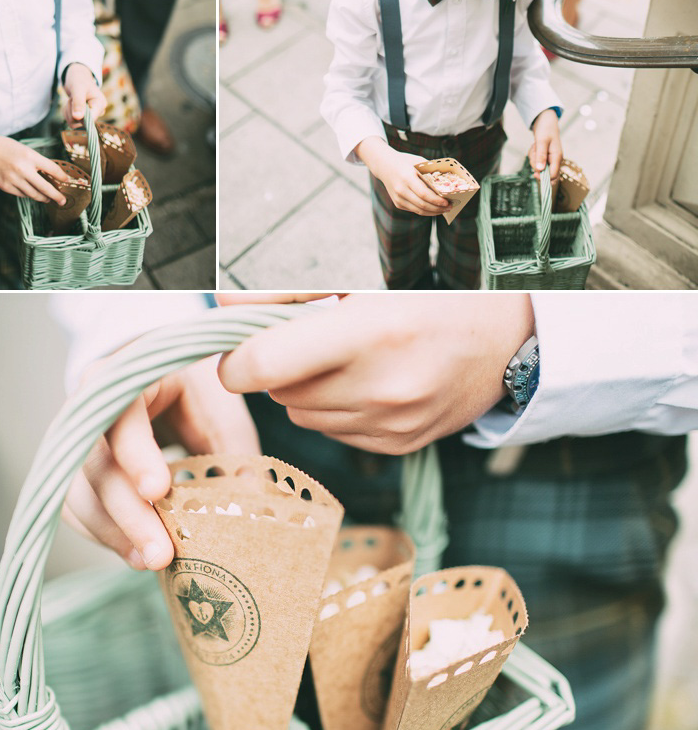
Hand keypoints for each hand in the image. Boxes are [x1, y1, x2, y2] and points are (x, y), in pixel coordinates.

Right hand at [0, 133, 69, 202]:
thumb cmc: (6, 148)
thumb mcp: (25, 150)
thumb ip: (37, 162)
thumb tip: (52, 175)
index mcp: (30, 156)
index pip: (52, 169)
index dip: (62, 177)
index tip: (67, 181)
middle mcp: (23, 169)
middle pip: (45, 187)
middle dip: (56, 196)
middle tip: (63, 201)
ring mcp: (14, 179)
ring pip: (34, 194)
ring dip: (43, 198)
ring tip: (48, 199)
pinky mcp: (6, 187)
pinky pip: (22, 194)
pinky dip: (29, 194)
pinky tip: (32, 193)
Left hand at [63, 62, 106, 123]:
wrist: (76, 78)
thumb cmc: (79, 80)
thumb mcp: (78, 88)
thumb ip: (78, 102)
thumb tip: (77, 118)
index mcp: (100, 104)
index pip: (92, 119)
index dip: (80, 116)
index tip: (73, 104)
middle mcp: (97, 112)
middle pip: (82, 122)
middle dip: (72, 111)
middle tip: (72, 98)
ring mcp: (90, 116)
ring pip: (75, 123)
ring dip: (68, 111)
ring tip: (72, 100)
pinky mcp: (83, 118)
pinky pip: (72, 122)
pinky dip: (67, 113)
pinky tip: (70, 104)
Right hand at [63, 355, 260, 569]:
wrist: (165, 376)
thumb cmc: (194, 389)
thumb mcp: (220, 406)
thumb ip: (233, 450)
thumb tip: (252, 506)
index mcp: (127, 377)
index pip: (120, 414)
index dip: (135, 454)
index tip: (158, 491)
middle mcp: (90, 407)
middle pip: (94, 462)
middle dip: (127, 512)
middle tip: (160, 553)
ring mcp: (77, 441)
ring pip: (78, 491)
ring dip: (113, 531)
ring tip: (152, 560)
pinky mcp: (78, 472)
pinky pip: (76, 508)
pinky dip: (104, 534)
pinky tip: (135, 554)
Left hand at [217, 294, 535, 453]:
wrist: (508, 340)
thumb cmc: (428, 300)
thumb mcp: (361, 283)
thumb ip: (285, 294)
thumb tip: (221, 306)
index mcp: (372, 332)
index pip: (265, 364)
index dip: (235, 361)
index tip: (234, 351)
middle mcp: (384, 385)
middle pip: (279, 391)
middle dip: (275, 368)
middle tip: (303, 341)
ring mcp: (393, 423)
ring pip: (302, 416)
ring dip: (304, 390)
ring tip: (343, 359)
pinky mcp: (400, 446)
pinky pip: (333, 433)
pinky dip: (335, 410)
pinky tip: (367, 382)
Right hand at [357, 136, 449, 215]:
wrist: (384, 166)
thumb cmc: (404, 161)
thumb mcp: (418, 162)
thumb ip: (430, 171)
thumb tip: (447, 181)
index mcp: (407, 178)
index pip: (424, 194)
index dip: (437, 201)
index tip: (447, 202)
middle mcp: (401, 190)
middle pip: (423, 205)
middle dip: (438, 208)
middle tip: (450, 207)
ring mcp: (398, 198)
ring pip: (419, 210)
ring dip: (433, 212)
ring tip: (444, 210)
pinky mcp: (397, 203)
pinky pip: (414, 210)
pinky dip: (425, 210)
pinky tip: (434, 208)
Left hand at [528, 108, 561, 182]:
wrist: (546, 122)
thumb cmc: (546, 130)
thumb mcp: (541, 142)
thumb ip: (541, 156)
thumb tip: (540, 170)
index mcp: (557, 157)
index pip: (553, 176)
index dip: (543, 177)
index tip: (534, 173)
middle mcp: (555, 160)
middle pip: (545, 174)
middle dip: (536, 166)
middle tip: (534, 153)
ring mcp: (550, 159)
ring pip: (538, 167)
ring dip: (533, 158)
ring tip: (535, 146)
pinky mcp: (545, 157)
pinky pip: (536, 161)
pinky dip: (533, 155)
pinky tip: (535, 147)